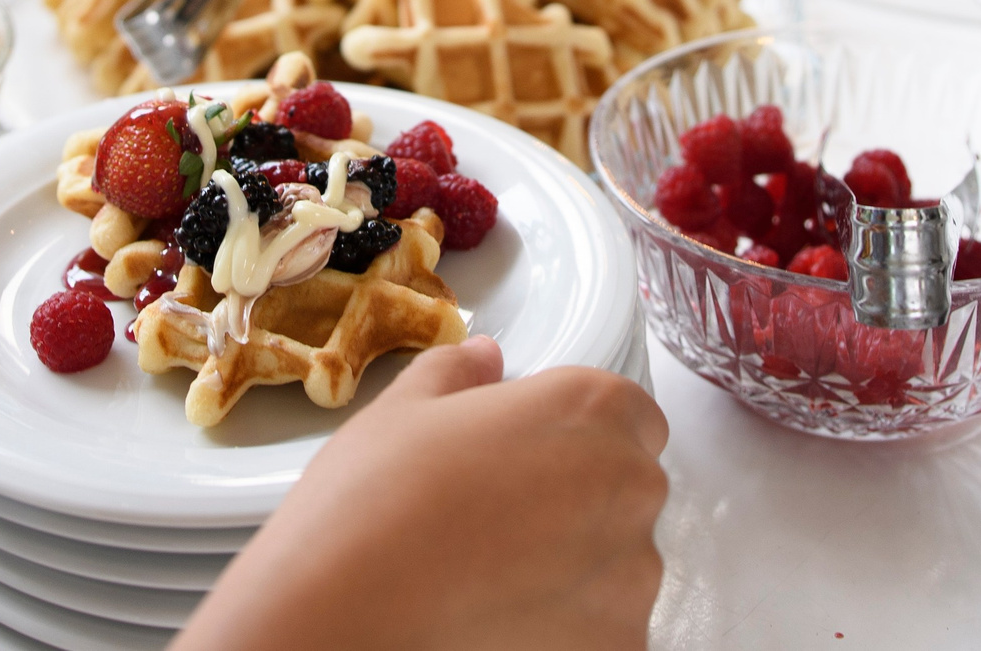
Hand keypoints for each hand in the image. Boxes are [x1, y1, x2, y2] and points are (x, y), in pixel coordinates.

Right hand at [176, 339, 669, 650]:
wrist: (347, 610)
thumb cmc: (373, 502)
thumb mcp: (403, 412)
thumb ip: (459, 375)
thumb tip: (485, 358)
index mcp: (592, 409)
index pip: (631, 416)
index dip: (578, 437)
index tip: (530, 459)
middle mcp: (630, 485)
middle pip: (628, 490)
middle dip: (580, 502)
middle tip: (499, 521)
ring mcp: (632, 577)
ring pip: (620, 566)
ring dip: (577, 570)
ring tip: (493, 579)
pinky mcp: (620, 645)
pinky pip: (606, 629)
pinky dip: (568, 629)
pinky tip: (502, 622)